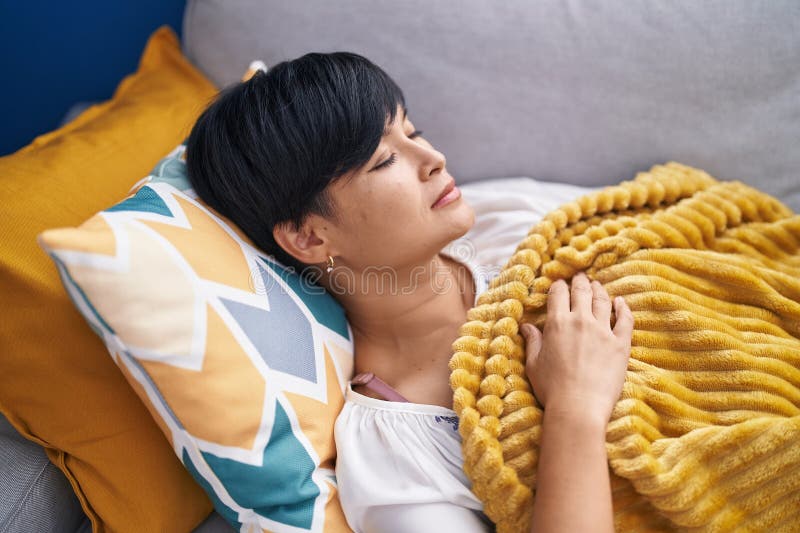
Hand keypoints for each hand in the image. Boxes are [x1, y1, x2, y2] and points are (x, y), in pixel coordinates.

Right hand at [521, 272, 632, 423]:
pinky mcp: (621, 344)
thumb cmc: (552, 388)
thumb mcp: (534, 364)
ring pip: (602, 301)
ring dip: (599, 290)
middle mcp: (581, 321)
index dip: (558, 286)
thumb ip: (532, 341)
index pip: (558, 294)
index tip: (559, 284)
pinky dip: (623, 308)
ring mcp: (603, 331)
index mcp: (557, 323)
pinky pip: (625, 319)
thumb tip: (526, 326)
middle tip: (580, 277)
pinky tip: (621, 302)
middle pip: (582, 292)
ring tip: (597, 285)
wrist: (579, 407)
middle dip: (580, 281)